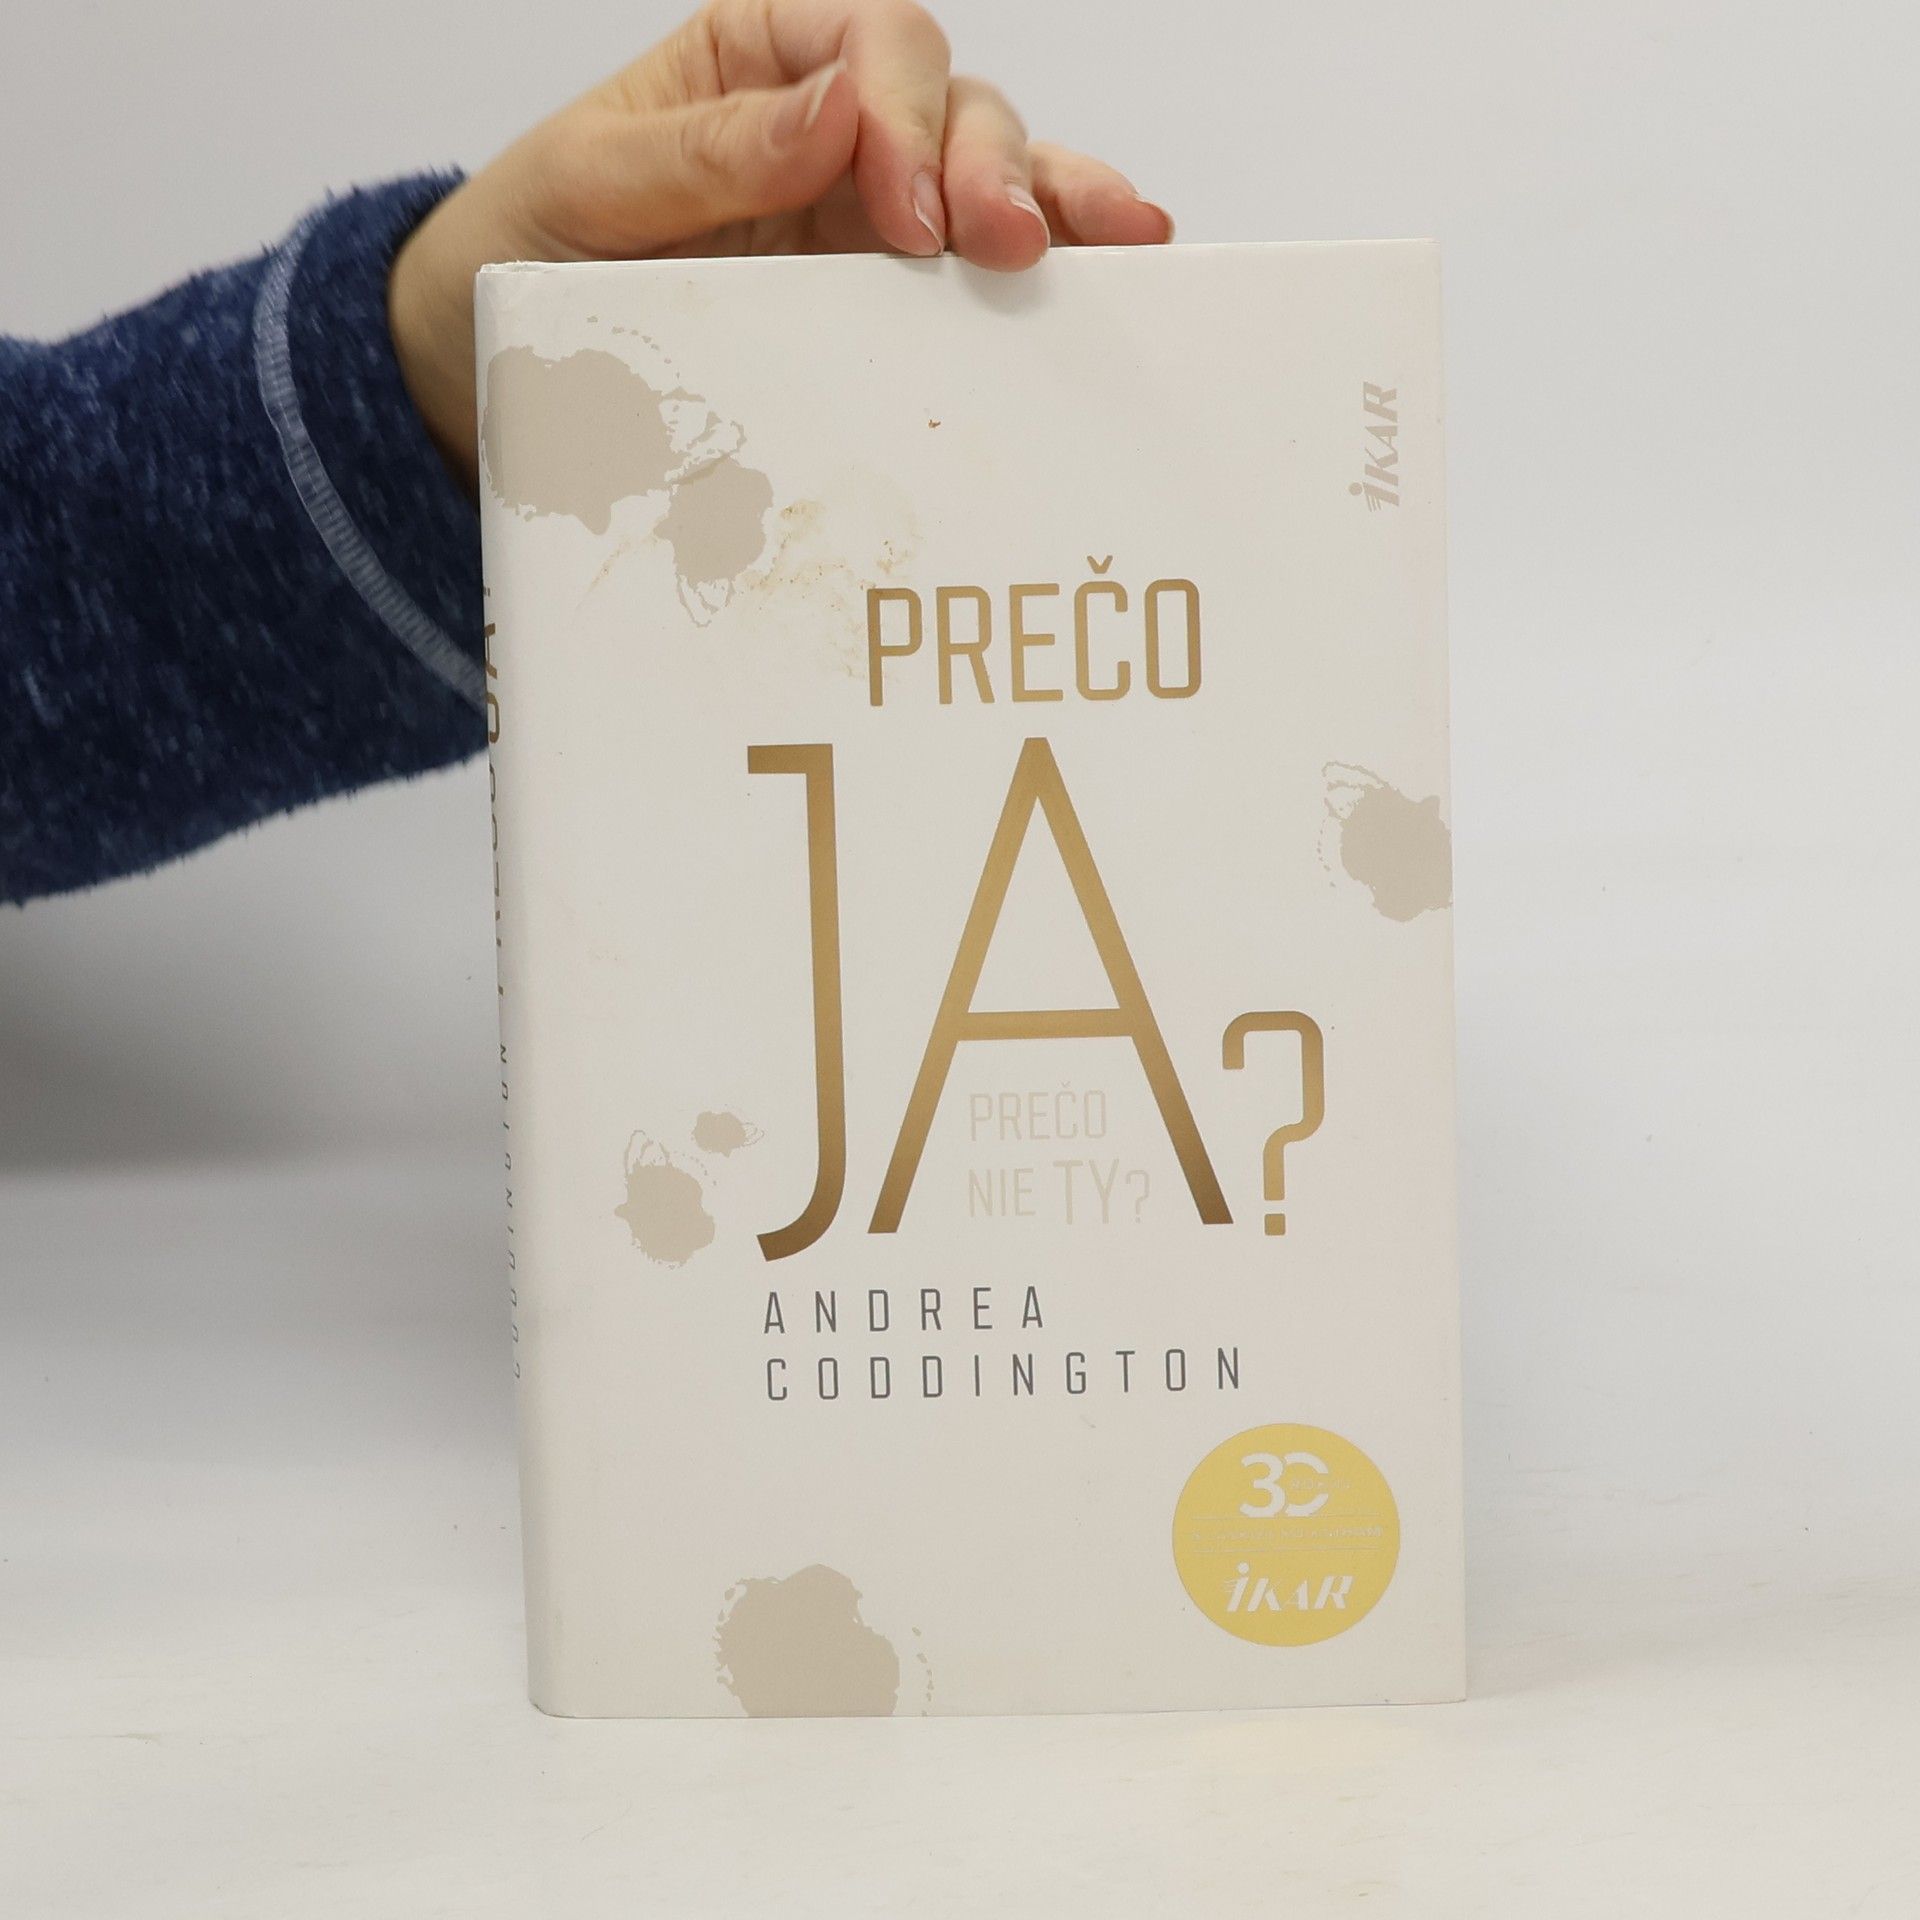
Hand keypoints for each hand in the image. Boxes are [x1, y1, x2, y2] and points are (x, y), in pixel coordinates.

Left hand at [388, 0, 1172, 486]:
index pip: (869, 41)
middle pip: (953, 106)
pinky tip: (1109, 264)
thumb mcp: (589, 186)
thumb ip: (707, 147)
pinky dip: (1051, 262)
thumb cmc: (529, 247)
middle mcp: (830, 127)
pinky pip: (980, 270)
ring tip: (1114, 244)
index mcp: (758, 64)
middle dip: (991, 167)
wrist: (498, 364)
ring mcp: (869, 218)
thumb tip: (838, 107)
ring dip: (1054, 205)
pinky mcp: (886, 302)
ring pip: (993, 178)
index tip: (899, 202)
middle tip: (1004, 244)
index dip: (903, 108)